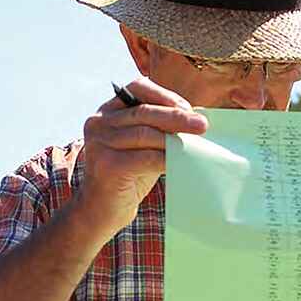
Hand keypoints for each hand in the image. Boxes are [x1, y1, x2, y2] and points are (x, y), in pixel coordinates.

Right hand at [75, 77, 207, 237]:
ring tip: (194, 146)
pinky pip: (145, 157)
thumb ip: (158, 128)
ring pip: (145, 134)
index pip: (137, 88)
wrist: (101, 211)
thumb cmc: (127, 177)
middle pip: (144, 112)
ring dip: (174, 139)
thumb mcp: (141, 145)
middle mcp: (98, 123)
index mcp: (106, 111)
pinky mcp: (106, 165)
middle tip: (202, 125)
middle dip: (177, 117)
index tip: (188, 108)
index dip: (165, 95)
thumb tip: (194, 118)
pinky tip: (180, 162)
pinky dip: (167, 159)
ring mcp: (99, 144)